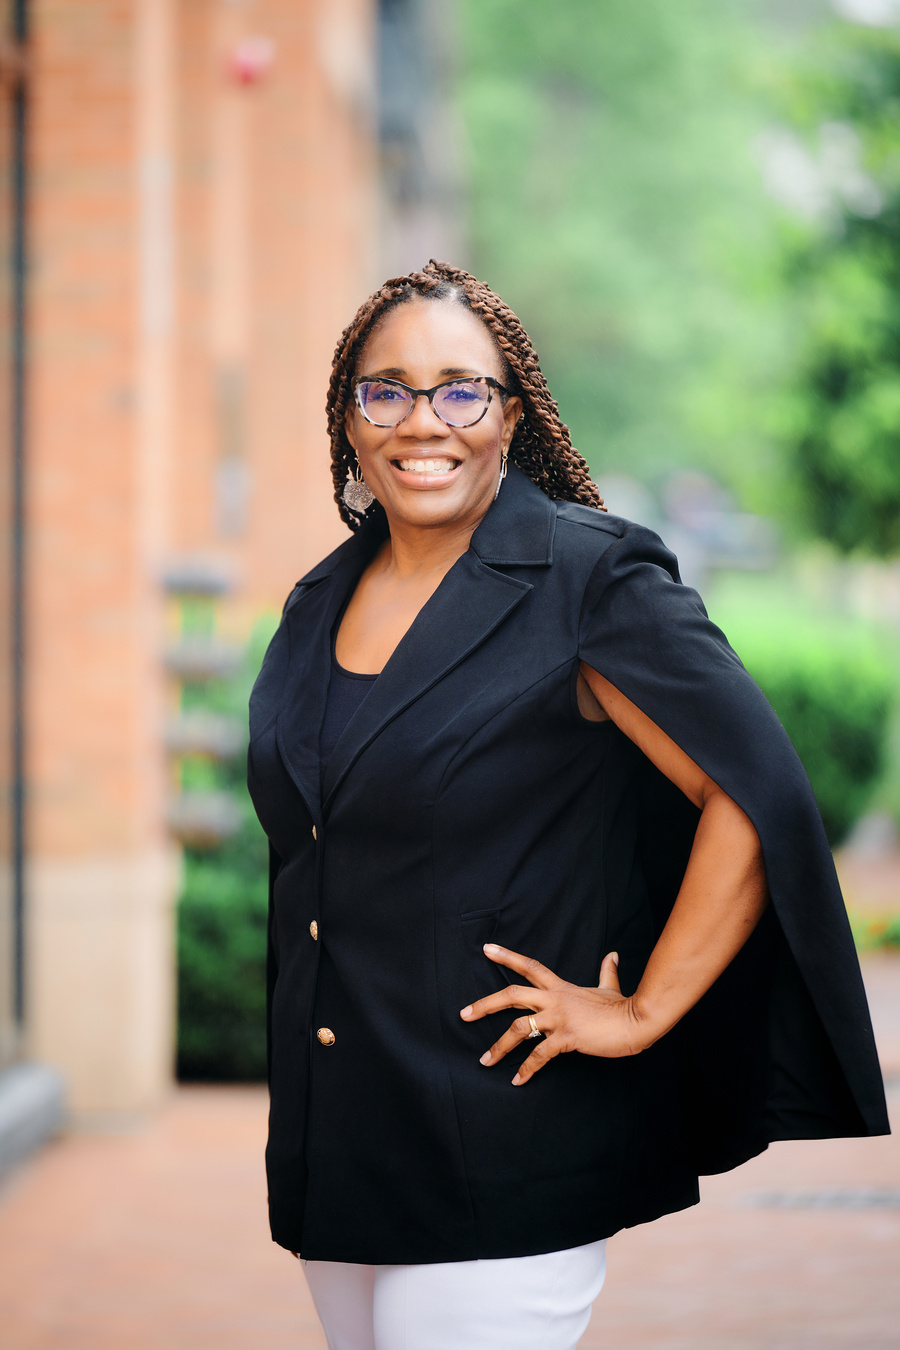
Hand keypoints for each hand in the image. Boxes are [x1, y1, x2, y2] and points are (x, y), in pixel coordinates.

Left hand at [459, 944, 650, 1084]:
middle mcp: (555, 999)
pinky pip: (540, 1055)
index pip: (529, 966)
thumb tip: (612, 954)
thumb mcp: (610, 986)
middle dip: (485, 1004)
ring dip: (499, 1046)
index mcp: (561, 987)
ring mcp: (559, 1018)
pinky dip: (526, 1069)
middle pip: (513, 995)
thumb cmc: (622, 1006)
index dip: (506, 957)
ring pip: (519, 1027)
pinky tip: (517, 1080)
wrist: (637, 1020)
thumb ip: (607, 970)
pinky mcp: (567, 1037)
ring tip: (485, 1061)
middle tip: (463, 1014)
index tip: (486, 949)